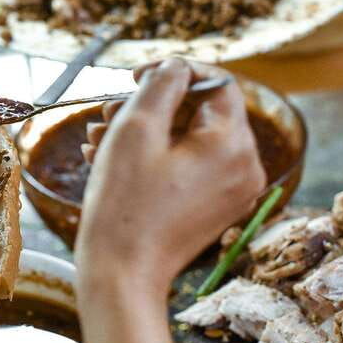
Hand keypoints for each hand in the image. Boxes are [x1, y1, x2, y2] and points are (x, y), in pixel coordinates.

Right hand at [75, 58, 265, 304]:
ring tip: (98, 140)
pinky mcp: (215, 207)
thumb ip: (162, 84)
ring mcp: (232, 191)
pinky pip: (189, 166)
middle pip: (201, 112)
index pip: (216, 83)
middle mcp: (244, 167)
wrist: (121, 275)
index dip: (173, 71)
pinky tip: (111, 160)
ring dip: (145, 132)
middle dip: (150, 107)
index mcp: (233, 144)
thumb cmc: (124, 204)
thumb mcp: (137, 129)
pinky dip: (155, 157)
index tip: (133, 77)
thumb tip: (176, 67)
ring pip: (189, 139)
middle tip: (106, 115)